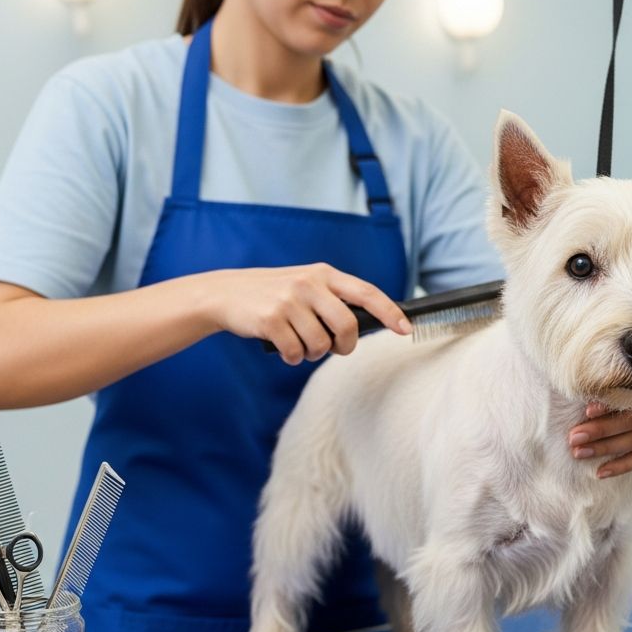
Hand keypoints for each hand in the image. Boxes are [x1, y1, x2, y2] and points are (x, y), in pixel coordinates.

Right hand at [208, 263, 410, 364]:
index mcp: (324, 274)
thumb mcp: (305, 285)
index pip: (367, 292)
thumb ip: (334, 299)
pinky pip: (296, 353)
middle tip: (336, 349)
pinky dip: (292, 358)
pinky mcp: (271, 319)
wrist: (226, 293)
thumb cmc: (275, 295)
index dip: (389, 312)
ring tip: (299, 344)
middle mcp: (309, 283)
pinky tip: (282, 347)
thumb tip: (370, 324)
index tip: (405, 328)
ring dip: (313, 354)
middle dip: (345, 346)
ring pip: (320, 344)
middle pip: (347, 326)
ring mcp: (289, 301)